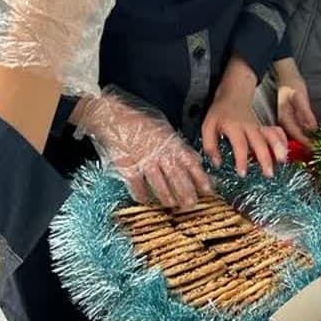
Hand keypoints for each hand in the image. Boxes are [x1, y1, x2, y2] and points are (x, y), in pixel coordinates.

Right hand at [74, 88, 211, 208]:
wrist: (112, 116)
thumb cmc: (138, 120)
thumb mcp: (164, 128)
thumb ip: (178, 145)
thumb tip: (193, 158)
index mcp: (171, 143)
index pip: (191, 163)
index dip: (201, 178)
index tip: (208, 189)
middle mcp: (160, 154)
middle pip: (178, 178)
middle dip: (186, 193)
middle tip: (191, 204)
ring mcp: (144, 162)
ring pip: (160, 185)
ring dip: (167, 198)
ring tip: (172, 204)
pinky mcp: (128, 168)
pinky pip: (138, 187)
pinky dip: (142, 195)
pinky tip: (146, 200)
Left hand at [202, 57, 287, 177]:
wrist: (232, 96)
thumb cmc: (219, 114)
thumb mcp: (207, 127)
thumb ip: (210, 146)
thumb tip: (217, 163)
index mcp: (234, 127)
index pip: (239, 144)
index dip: (241, 159)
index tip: (243, 173)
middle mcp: (249, 126)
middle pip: (260, 142)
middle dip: (265, 158)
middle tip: (268, 174)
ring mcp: (259, 126)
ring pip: (272, 135)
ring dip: (278, 148)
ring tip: (282, 162)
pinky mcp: (264, 127)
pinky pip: (277, 132)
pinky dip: (283, 141)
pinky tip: (285, 152)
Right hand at [274, 60, 317, 147]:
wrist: (286, 75)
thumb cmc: (292, 84)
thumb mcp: (300, 97)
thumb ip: (306, 113)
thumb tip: (312, 128)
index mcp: (284, 118)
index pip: (297, 135)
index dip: (307, 143)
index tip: (317, 148)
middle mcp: (285, 122)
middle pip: (297, 138)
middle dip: (308, 144)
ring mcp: (289, 121)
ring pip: (299, 134)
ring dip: (309, 140)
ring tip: (320, 145)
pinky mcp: (293, 118)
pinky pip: (301, 128)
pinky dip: (308, 133)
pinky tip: (316, 135)